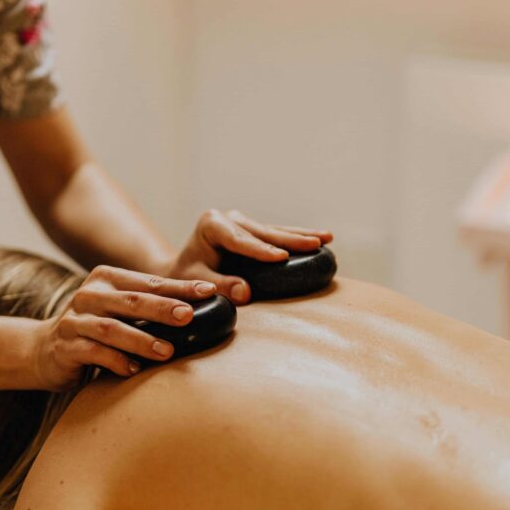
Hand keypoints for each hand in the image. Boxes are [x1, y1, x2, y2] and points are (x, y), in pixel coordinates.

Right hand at [31, 265, 216, 389]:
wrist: (43, 350)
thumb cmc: (95, 329)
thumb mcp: (119, 310)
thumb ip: (149, 306)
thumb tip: (202, 308)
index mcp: (107, 279)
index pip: (150, 283)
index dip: (180, 287)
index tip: (209, 292)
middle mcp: (88, 295)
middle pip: (132, 301)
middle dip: (163, 308)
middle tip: (190, 316)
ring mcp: (74, 320)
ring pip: (112, 328)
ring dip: (142, 340)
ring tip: (168, 351)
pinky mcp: (65, 347)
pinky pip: (93, 353)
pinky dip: (116, 361)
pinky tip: (134, 370)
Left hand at [164, 209, 332, 303]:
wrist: (182, 270)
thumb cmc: (186, 277)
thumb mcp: (194, 283)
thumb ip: (218, 286)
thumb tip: (245, 292)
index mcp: (211, 225)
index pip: (239, 240)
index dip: (261, 249)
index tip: (281, 257)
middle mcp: (228, 217)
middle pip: (263, 232)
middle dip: (290, 239)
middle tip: (315, 244)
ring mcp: (242, 221)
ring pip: (275, 230)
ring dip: (302, 235)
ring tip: (327, 238)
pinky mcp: (253, 229)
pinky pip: (277, 235)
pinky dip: (298, 237)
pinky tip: (322, 238)